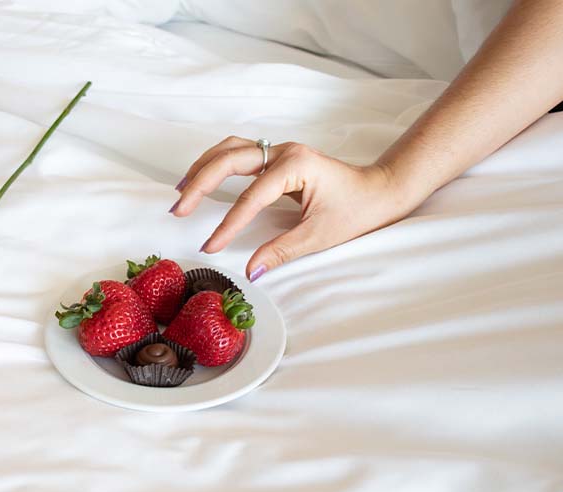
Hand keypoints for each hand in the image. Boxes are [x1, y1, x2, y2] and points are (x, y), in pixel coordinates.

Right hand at [170, 136, 421, 280]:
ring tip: (182, 191)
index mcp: (296, 166)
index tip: (211, 246)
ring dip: (203, 167)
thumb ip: (282, 251)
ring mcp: (280, 151)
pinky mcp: (278, 158)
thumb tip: (252, 271)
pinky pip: (239, 154)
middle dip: (200, 183)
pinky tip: (202, 179)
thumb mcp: (321, 236)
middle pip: (229, 158)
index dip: (228, 224)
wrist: (382, 190)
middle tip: (179, 209)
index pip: (251, 196)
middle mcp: (285, 151)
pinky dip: (216, 164)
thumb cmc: (359, 210)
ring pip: (230, 149)